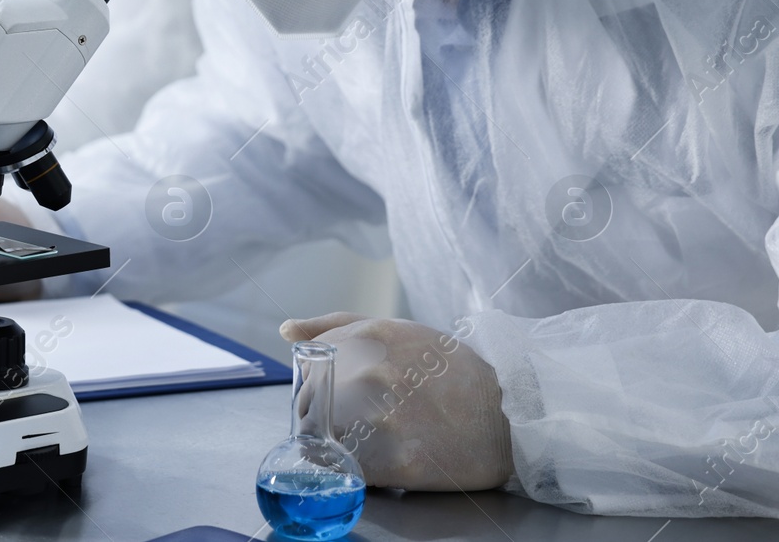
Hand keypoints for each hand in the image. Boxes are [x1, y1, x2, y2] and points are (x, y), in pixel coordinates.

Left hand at [280, 312, 512, 490]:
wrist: (510, 416)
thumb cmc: (452, 372)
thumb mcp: (399, 332)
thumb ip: (338, 327)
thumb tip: (286, 330)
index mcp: (369, 337)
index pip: (309, 367)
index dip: (316, 386)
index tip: (334, 396)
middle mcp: (371, 373)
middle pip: (311, 404)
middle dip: (324, 416)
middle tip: (358, 423)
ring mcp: (383, 418)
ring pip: (325, 437)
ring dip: (338, 444)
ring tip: (373, 440)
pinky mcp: (398, 461)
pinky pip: (350, 470)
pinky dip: (357, 470)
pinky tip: (383, 459)